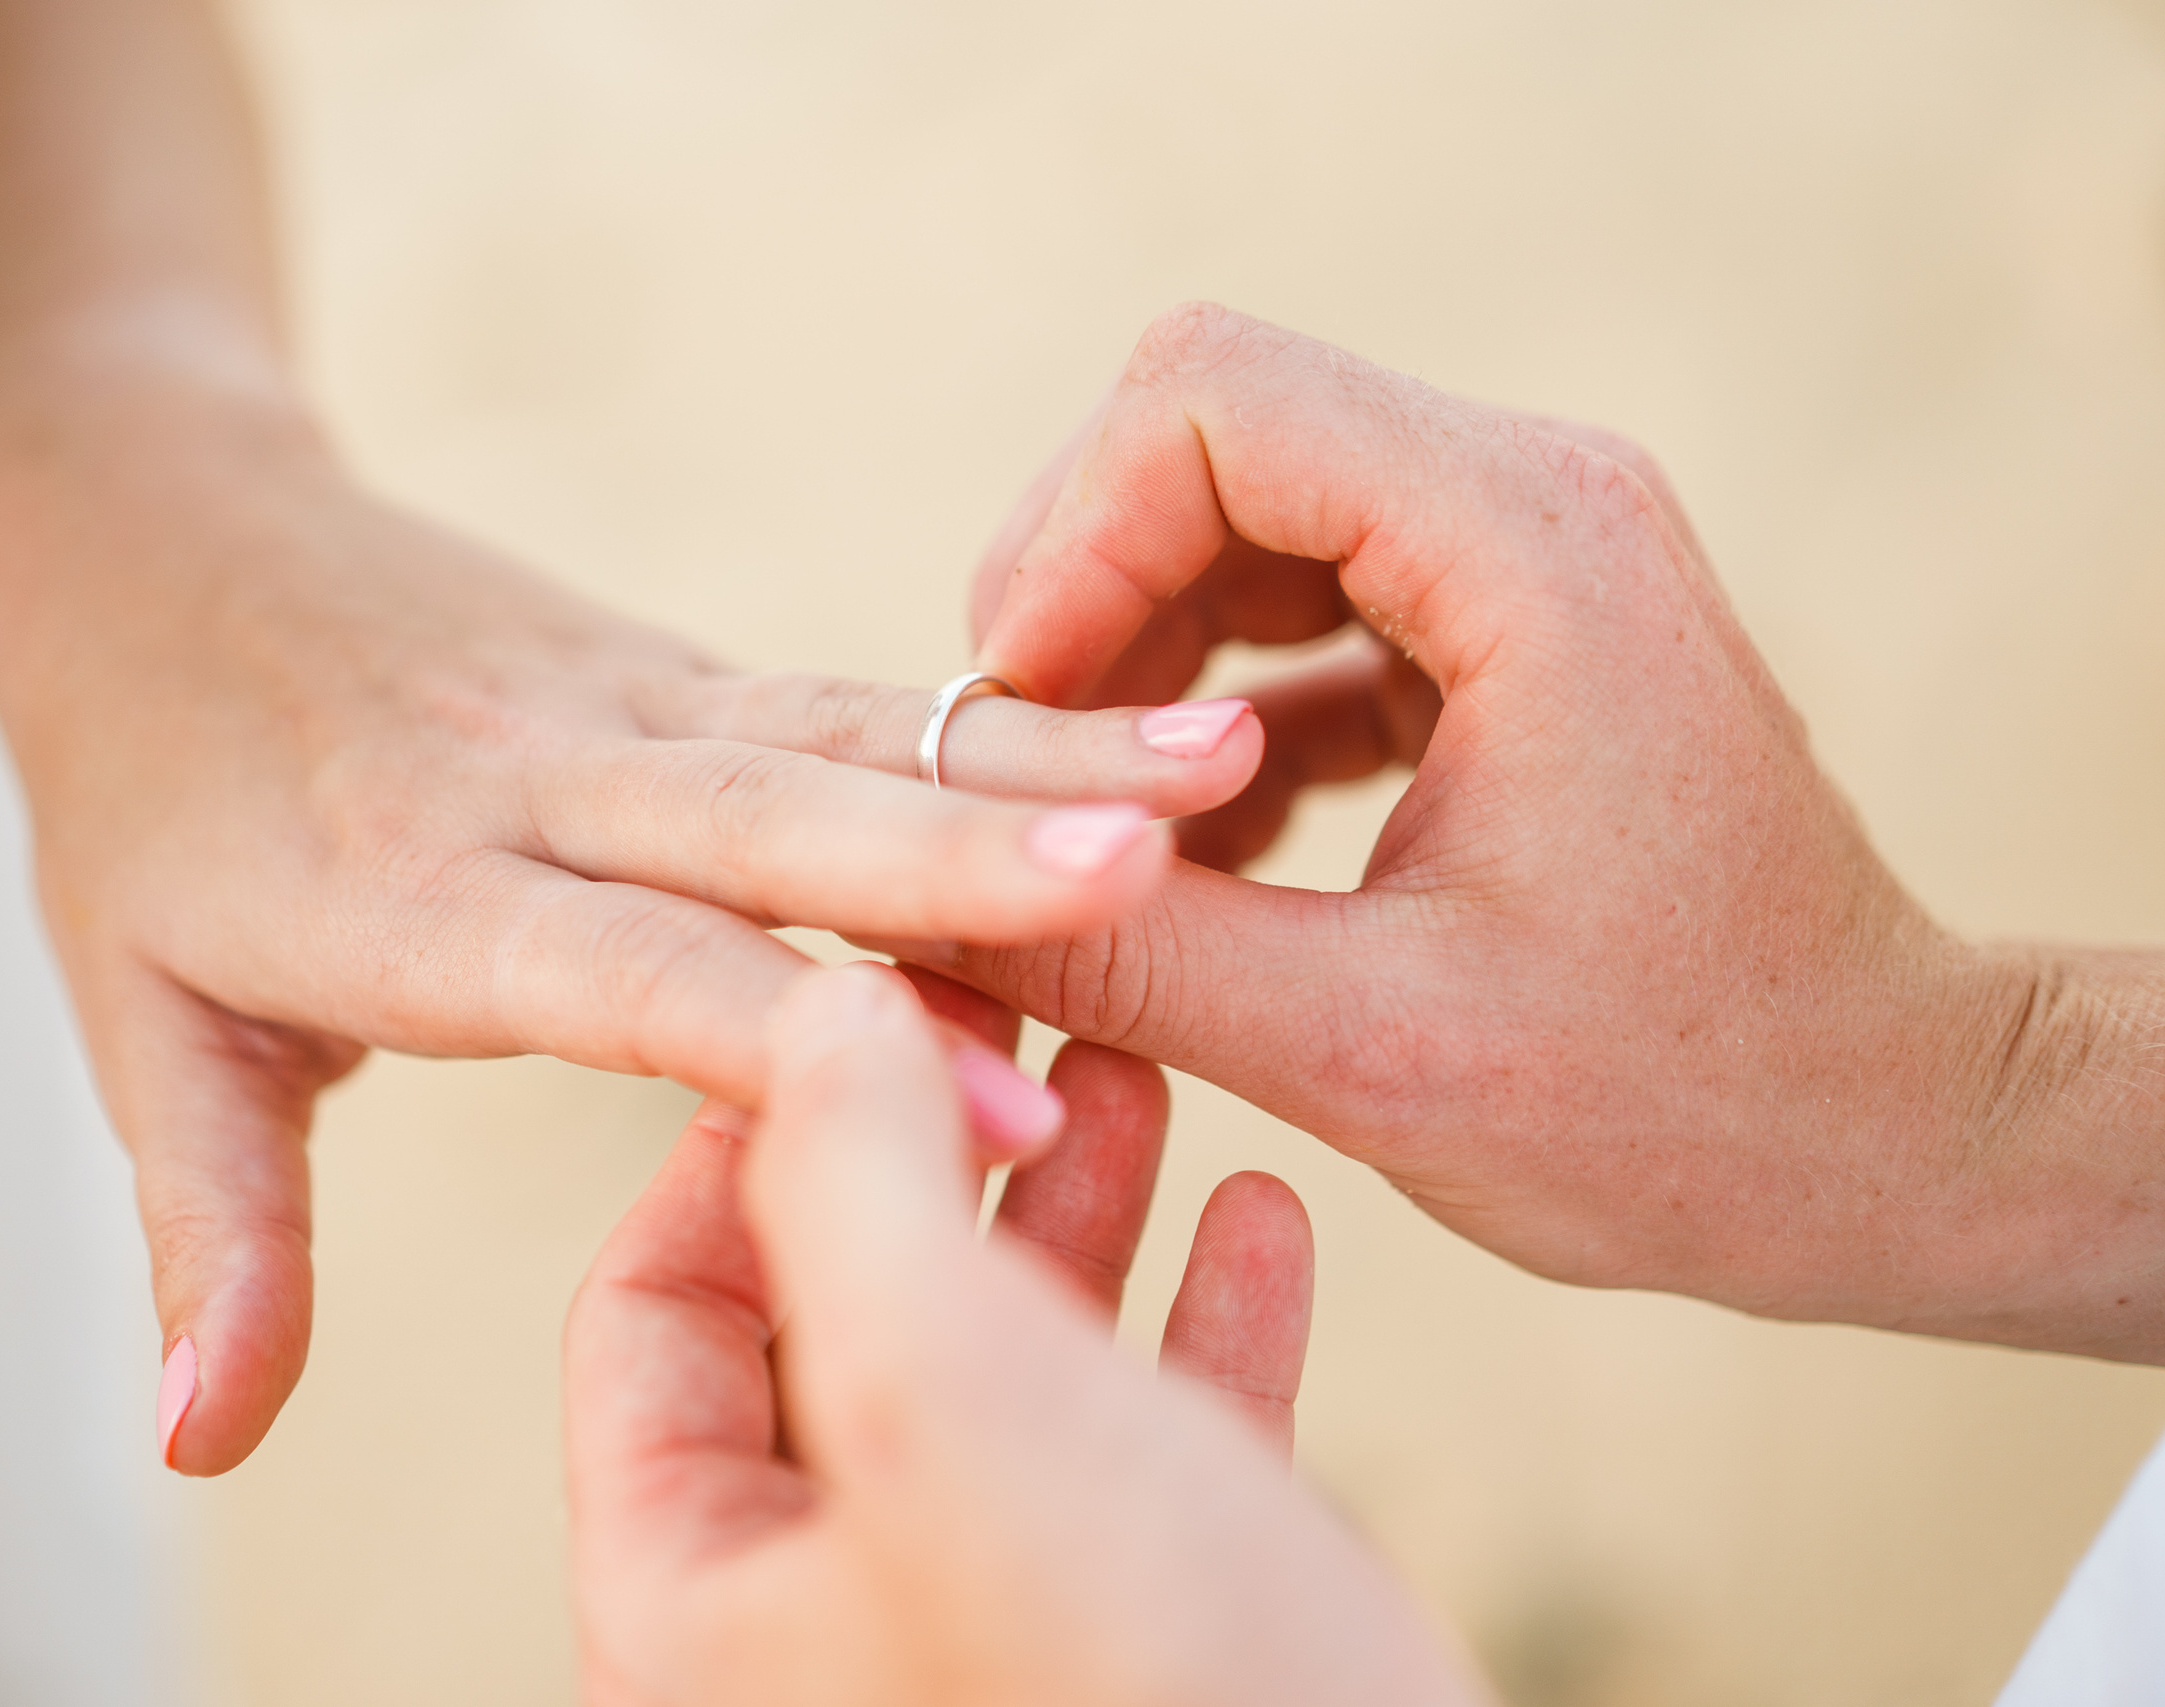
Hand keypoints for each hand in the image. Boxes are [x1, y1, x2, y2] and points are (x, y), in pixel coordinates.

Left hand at [0, 354, 1270, 1471]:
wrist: (148, 523)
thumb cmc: (140, 789)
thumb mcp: (134, 1022)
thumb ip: (211, 1231)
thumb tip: (198, 1447)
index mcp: (415, 890)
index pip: (635, 974)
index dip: (812, 1051)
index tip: (1004, 1126)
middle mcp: (542, 781)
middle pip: (778, 818)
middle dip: (979, 852)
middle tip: (1165, 865)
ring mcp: (622, 706)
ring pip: (850, 732)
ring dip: (1039, 745)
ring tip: (1228, 755)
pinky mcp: (674, 670)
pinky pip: (850, 697)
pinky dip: (1003, 714)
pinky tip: (1152, 722)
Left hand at [566, 962, 1489, 1706]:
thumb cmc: (1153, 1701)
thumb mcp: (952, 1399)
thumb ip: (852, 1182)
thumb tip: (817, 1006)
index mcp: (698, 1606)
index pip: (648, 1318)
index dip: (741, 1141)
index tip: (853, 1011)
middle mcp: (825, 1634)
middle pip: (836, 1326)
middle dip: (932, 1155)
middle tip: (1009, 1011)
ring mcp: (995, 1641)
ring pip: (1007, 1379)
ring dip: (1075, 1215)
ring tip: (1140, 1080)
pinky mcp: (1162, 1653)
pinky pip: (1153, 1457)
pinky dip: (1199, 1326)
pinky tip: (1262, 1215)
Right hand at [923, 302, 2164, 1360]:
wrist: (1877, 1133)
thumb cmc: (1680, 1107)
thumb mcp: (1369, 1053)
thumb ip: (1127, 956)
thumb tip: (903, 903)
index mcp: (1529, 553)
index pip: (1209, 399)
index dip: (1064, 540)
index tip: (1010, 722)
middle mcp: (1532, 501)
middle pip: (1201, 427)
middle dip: (1075, 591)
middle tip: (1019, 778)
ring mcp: (1517, 555)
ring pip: (1229, 504)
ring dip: (1127, 649)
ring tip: (1095, 822)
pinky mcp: (1495, 627)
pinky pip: (1289, 594)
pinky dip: (1203, 697)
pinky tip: (1196, 847)